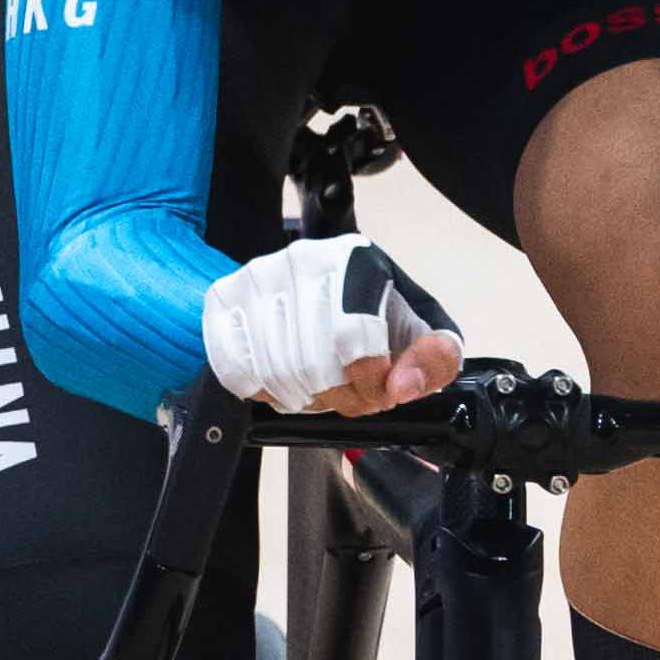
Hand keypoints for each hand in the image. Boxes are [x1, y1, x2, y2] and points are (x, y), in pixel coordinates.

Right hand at [197, 233, 458, 414]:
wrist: (326, 290)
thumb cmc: (379, 314)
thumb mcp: (424, 333)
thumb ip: (434, 359)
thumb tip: (402, 386)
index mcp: (357, 260)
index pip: (355, 338)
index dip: (370, 384)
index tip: (381, 394)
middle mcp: (302, 259)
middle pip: (313, 363)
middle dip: (342, 399)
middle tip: (355, 400)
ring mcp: (257, 277)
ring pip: (276, 372)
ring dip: (307, 401)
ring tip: (326, 392)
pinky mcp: (225, 299)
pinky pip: (238, 370)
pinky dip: (267, 393)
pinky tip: (289, 383)